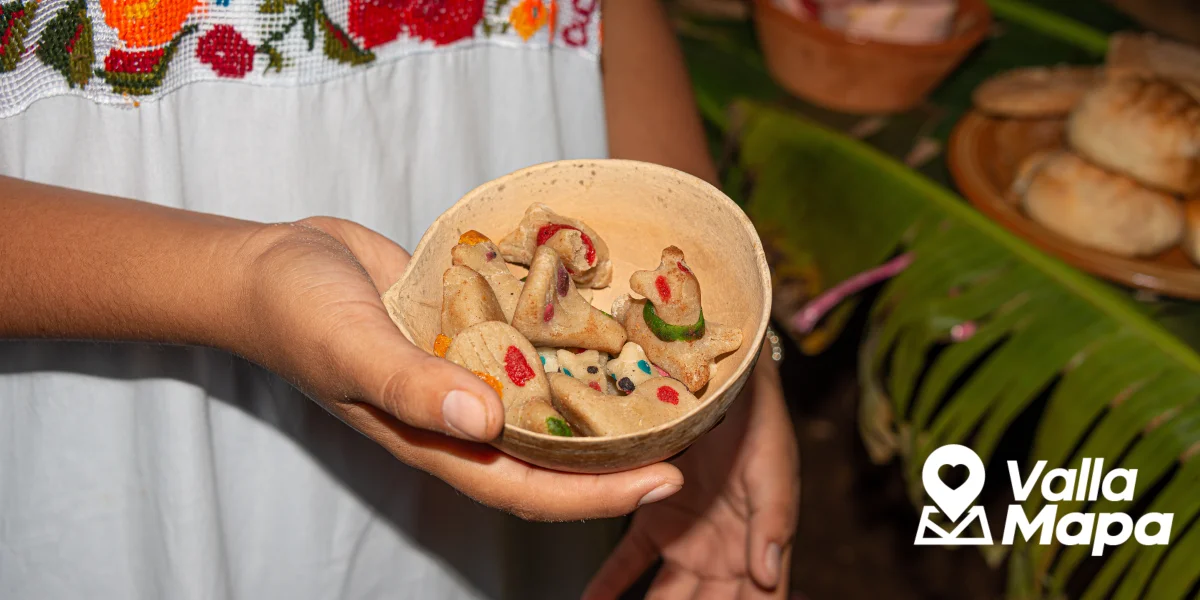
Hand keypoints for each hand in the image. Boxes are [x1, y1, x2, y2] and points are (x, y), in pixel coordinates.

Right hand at [232, 217, 683, 520]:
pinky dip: (565, 347)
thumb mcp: (349, 347)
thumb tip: (484, 420)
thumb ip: (411, 385)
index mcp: (433, 436)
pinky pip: (525, 348)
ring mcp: (463, 371)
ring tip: (663, 391)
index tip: (665, 480)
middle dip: (617, 459)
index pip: (527, 485)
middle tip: (688, 439)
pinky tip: (608, 327)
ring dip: (597, 405)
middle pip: (549, 455)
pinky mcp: (464, 329)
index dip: (597, 493)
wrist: (268, 262)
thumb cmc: (296, 312)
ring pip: (542, 403)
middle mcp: (457, 413)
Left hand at [583, 348, 800, 598]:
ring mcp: (685, 537)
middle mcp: (721, 551)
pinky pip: (626, 564)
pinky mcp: (650, 517)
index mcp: (758, 546)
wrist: (721, 373)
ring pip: (663, 596)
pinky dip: (607, 588)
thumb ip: (774, 522)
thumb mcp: (775, 468)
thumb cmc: (759, 418)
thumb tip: (770, 575)